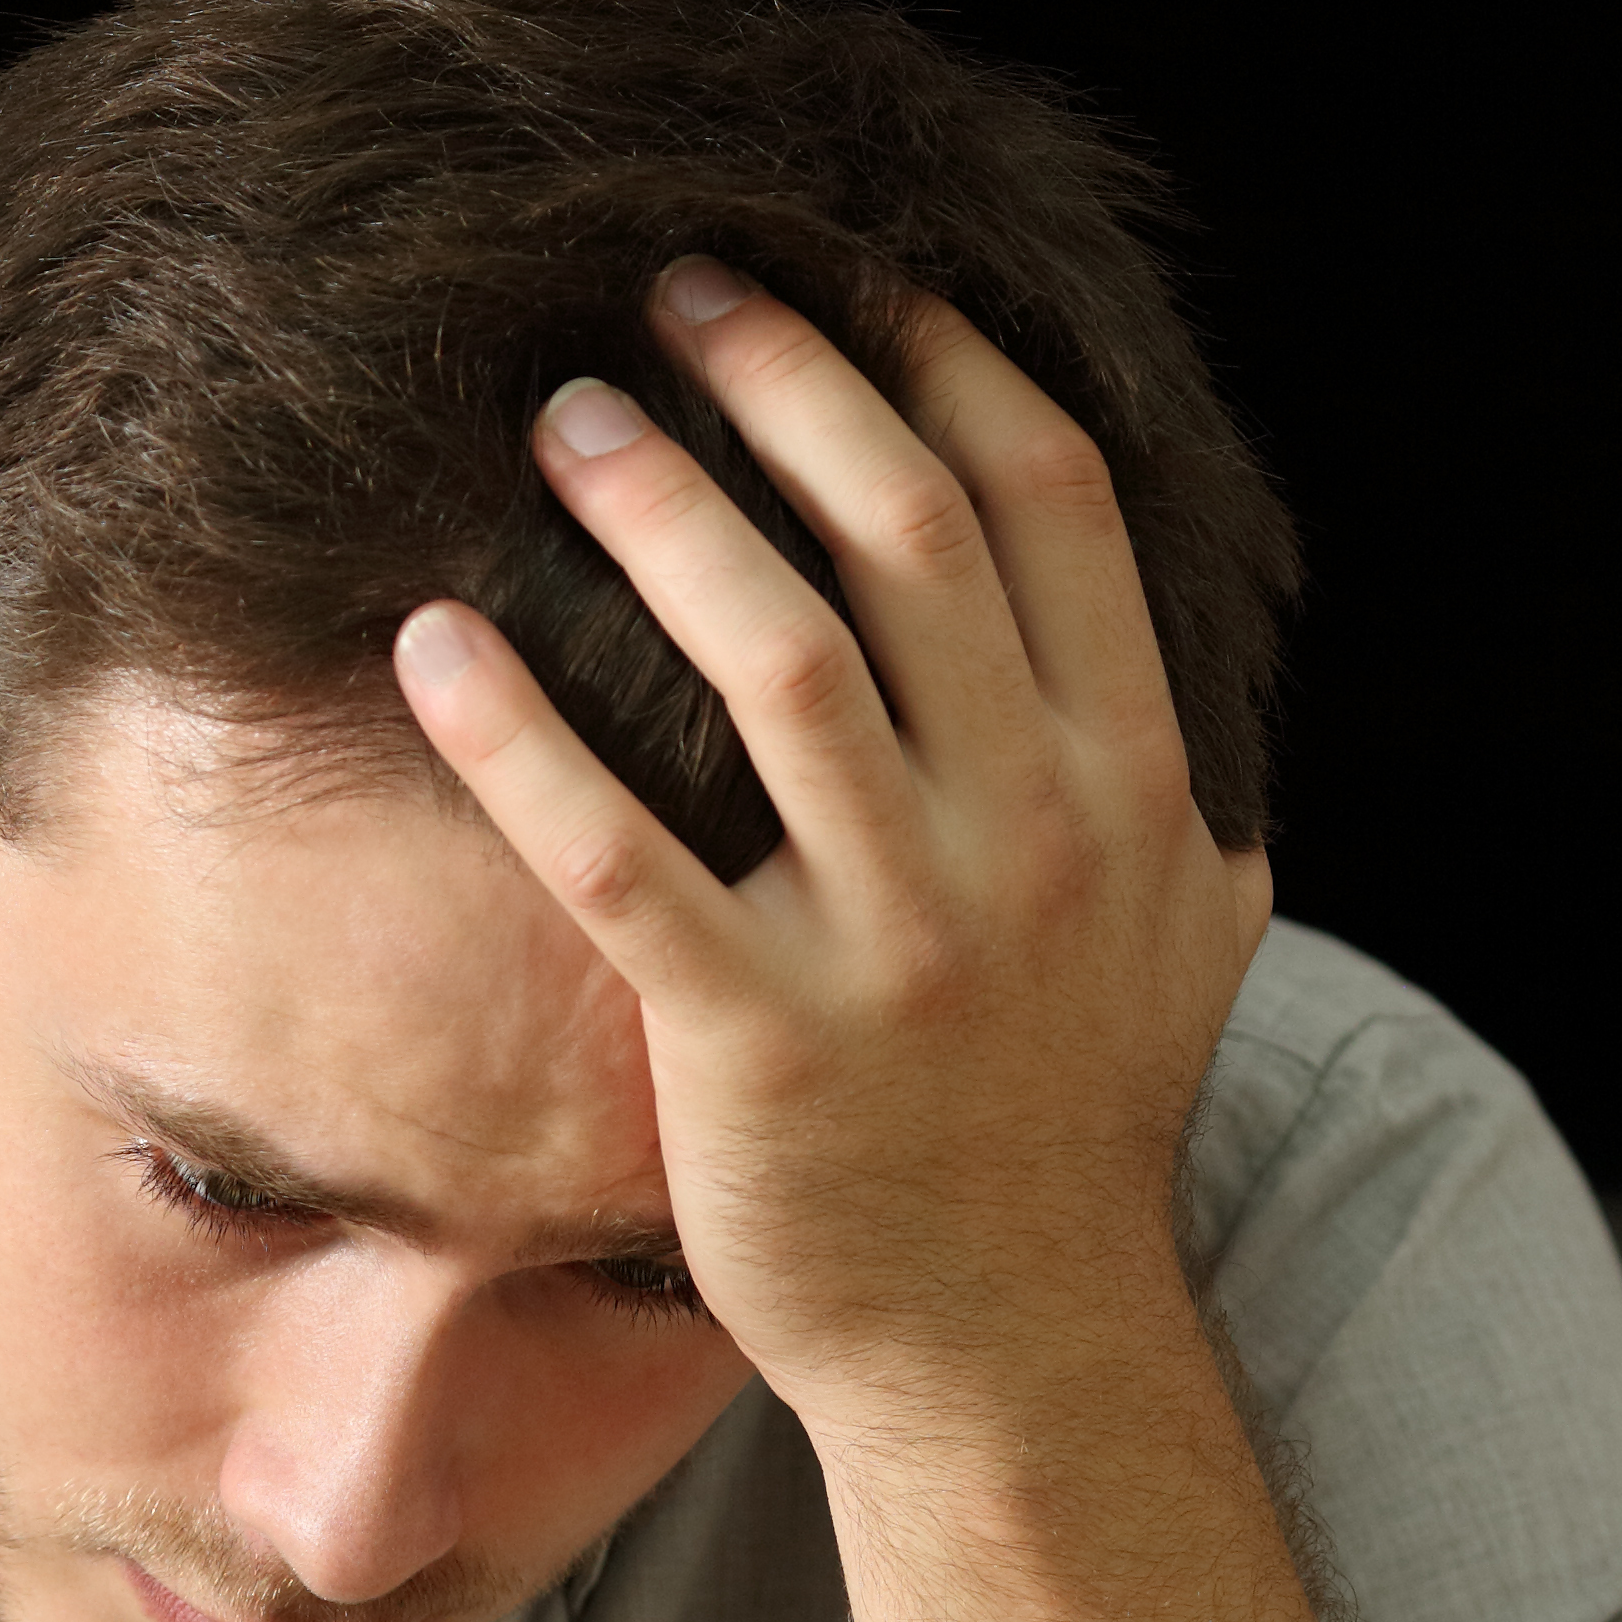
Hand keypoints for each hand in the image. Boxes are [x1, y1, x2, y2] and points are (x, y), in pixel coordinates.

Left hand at [391, 262, 1275, 1454]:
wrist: (1007, 1349)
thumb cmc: (1066, 1136)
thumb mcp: (1185, 943)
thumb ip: (1182, 800)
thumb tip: (1179, 686)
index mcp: (1130, 781)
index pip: (1048, 504)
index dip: (939, 361)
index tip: (844, 272)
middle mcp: (1032, 836)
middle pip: (907, 536)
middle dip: (783, 382)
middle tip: (667, 295)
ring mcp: (900, 938)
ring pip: (776, 656)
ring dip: (657, 507)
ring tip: (559, 418)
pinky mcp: (758, 1038)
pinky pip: (615, 851)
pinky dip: (518, 732)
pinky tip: (435, 639)